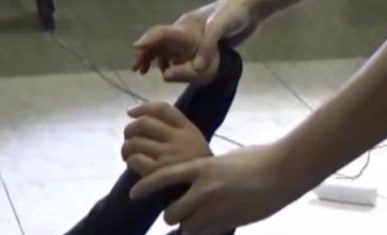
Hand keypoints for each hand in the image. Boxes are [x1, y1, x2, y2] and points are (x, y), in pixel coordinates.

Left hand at [122, 102, 211, 175]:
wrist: (205, 192)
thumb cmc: (195, 168)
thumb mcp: (194, 141)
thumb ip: (174, 128)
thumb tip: (139, 116)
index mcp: (187, 128)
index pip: (162, 108)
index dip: (142, 107)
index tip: (130, 113)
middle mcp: (177, 139)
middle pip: (143, 123)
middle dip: (129, 130)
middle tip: (129, 140)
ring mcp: (167, 155)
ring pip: (135, 142)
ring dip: (126, 148)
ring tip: (128, 155)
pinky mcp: (159, 172)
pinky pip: (136, 160)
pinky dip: (131, 161)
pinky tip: (134, 166)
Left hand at [129, 142, 296, 234]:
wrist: (283, 171)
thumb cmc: (258, 159)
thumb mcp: (225, 159)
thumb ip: (205, 171)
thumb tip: (193, 179)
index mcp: (202, 167)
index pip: (164, 177)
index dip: (146, 187)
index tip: (133, 195)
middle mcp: (204, 189)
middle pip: (170, 214)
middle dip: (173, 216)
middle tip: (181, 213)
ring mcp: (215, 208)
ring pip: (184, 228)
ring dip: (188, 227)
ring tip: (199, 221)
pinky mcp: (227, 222)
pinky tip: (208, 228)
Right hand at [133, 0, 265, 84]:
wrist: (251, 10)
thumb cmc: (233, 14)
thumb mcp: (220, 28)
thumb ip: (207, 48)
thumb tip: (196, 70)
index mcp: (185, 27)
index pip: (159, 34)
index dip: (146, 44)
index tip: (135, 55)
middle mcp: (184, 33)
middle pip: (159, 43)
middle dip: (145, 54)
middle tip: (137, 70)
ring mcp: (192, 39)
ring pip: (167, 50)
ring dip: (156, 59)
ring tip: (145, 72)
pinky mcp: (200, 46)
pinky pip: (179, 55)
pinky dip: (170, 62)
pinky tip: (169, 71)